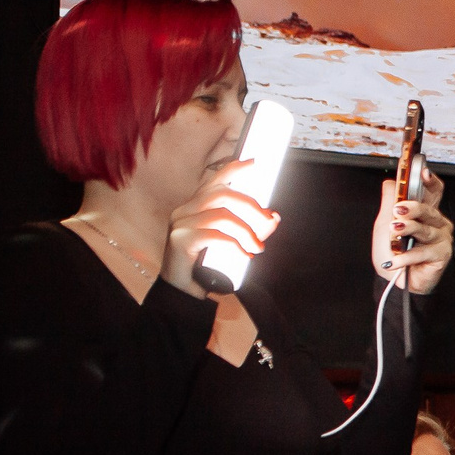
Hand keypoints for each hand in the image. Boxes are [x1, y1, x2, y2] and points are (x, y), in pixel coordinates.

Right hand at [165, 160, 279, 294]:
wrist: (184, 292)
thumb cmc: (207, 266)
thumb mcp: (234, 245)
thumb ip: (252, 231)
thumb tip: (275, 216)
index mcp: (194, 207)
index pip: (214, 182)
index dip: (233, 170)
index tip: (254, 162)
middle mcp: (184, 210)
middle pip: (221, 194)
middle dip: (250, 204)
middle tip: (268, 220)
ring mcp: (179, 224)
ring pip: (220, 215)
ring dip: (246, 230)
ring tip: (258, 248)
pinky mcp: (180, 240)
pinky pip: (214, 234)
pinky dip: (235, 244)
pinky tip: (246, 255)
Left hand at [373, 160, 453, 295]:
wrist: (396, 281)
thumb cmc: (394, 253)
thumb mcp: (384, 223)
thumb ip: (389, 202)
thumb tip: (390, 182)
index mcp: (425, 211)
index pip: (433, 190)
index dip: (430, 180)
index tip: (422, 172)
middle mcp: (436, 222)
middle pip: (428, 208)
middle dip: (413, 207)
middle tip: (398, 210)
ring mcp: (441, 238)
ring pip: (424, 228)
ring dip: (407, 229)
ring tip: (394, 233)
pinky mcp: (442, 254)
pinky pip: (423, 251)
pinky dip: (406, 256)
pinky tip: (395, 259)